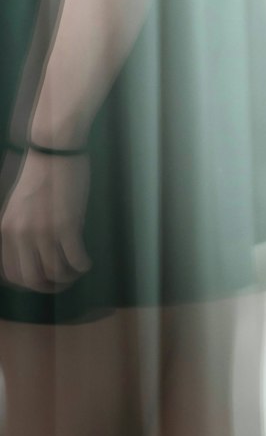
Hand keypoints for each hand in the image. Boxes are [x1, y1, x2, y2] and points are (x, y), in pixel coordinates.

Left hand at [0, 147, 91, 292]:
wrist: (54, 148)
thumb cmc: (41, 173)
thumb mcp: (19, 206)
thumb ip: (22, 232)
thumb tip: (36, 257)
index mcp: (6, 231)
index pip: (12, 276)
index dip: (31, 285)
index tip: (45, 282)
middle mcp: (21, 235)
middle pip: (33, 280)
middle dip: (50, 287)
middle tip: (64, 282)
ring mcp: (43, 231)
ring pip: (56, 272)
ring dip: (69, 277)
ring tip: (77, 270)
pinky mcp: (66, 224)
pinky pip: (75, 258)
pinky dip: (82, 266)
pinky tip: (86, 262)